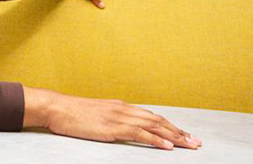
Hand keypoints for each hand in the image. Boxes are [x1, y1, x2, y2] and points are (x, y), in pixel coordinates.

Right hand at [23, 87, 201, 150]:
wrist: (57, 108)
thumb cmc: (72, 113)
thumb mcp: (96, 115)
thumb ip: (111, 119)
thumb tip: (123, 128)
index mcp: (120, 106)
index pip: (151, 116)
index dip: (170, 126)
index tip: (183, 134)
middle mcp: (123, 109)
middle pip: (158, 120)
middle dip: (179, 131)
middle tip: (195, 142)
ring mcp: (119, 117)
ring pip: (154, 126)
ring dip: (174, 136)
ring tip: (188, 144)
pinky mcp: (112, 127)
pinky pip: (139, 133)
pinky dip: (156, 140)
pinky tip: (167, 146)